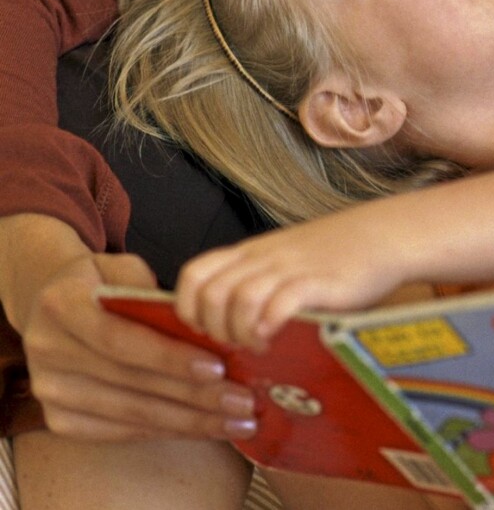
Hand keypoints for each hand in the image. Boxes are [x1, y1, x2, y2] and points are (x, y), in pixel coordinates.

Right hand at [3, 216, 255, 441]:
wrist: (51, 303)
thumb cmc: (100, 280)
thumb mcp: (122, 267)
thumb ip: (153, 294)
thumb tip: (205, 325)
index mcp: (61, 305)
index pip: (120, 339)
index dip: (168, 357)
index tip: (217, 367)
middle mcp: (47, 352)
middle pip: (131, 383)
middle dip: (193, 396)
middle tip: (242, 401)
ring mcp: (51, 392)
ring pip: (131, 414)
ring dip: (189, 421)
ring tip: (236, 421)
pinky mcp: (60, 420)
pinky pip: (122, 431)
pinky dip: (167, 430)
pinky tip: (204, 427)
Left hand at [175, 212, 401, 347]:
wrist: (383, 235)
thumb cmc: (336, 254)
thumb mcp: (285, 259)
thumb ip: (258, 280)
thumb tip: (229, 323)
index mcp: (252, 252)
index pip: (194, 273)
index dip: (188, 307)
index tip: (206, 330)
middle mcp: (264, 258)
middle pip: (210, 293)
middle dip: (213, 329)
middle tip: (232, 346)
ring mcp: (289, 268)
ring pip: (238, 299)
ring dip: (239, 332)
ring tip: (257, 347)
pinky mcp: (317, 282)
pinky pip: (279, 303)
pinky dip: (268, 324)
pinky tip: (275, 337)